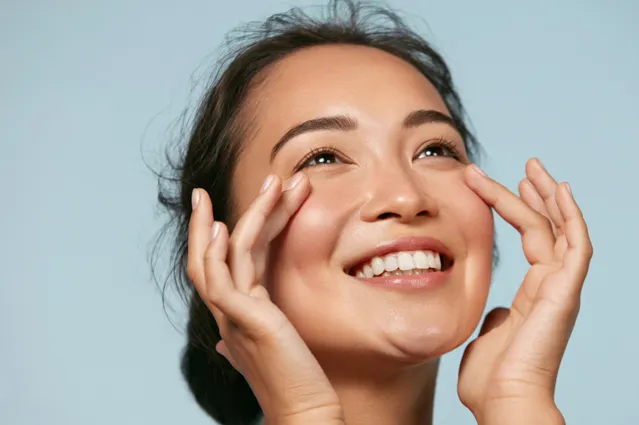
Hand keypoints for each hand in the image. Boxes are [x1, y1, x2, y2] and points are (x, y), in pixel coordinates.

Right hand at [187, 174, 343, 424]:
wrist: (306, 411)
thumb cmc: (295, 381)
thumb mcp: (271, 349)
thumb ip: (252, 333)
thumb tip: (226, 340)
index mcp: (236, 313)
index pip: (225, 263)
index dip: (227, 232)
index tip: (231, 205)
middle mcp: (228, 312)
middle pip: (212, 254)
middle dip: (217, 216)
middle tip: (231, 183)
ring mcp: (232, 316)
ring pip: (222, 256)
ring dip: (244, 215)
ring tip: (270, 182)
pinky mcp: (244, 321)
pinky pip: (222, 279)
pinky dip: (221, 251)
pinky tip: (227, 227)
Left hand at [458, 159, 592, 424]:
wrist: (504, 400)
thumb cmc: (492, 378)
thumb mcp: (488, 334)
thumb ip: (496, 315)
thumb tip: (497, 308)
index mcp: (535, 293)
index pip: (532, 239)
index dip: (518, 209)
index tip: (499, 185)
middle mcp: (552, 286)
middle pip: (550, 228)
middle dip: (538, 194)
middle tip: (527, 166)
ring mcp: (562, 287)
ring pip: (561, 229)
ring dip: (549, 196)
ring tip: (534, 167)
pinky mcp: (566, 291)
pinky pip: (576, 245)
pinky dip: (571, 216)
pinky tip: (560, 190)